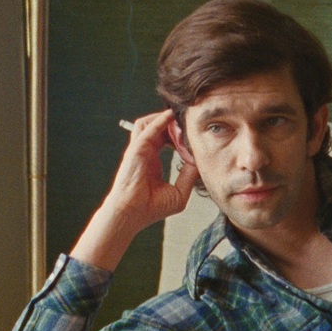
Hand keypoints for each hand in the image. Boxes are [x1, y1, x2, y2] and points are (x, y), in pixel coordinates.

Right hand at [106, 110, 197, 228]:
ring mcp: (139, 150)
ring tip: (182, 121)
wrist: (131, 214)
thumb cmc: (152, 208)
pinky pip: (148, 129)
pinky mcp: (136, 149)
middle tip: (190, 126)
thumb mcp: (180, 192)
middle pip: (160, 128)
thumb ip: (190, 175)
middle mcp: (145, 152)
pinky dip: (160, 120)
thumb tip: (199, 160)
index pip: (166, 139)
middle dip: (175, 125)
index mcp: (153, 161)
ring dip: (166, 119)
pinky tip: (171, 116)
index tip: (194, 139)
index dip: (180, 137)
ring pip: (150, 123)